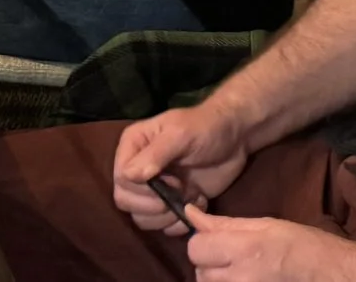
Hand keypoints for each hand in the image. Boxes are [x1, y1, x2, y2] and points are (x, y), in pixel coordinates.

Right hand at [113, 102, 253, 235]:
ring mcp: (155, 188)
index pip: (121, 178)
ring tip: (188, 202)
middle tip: (179, 194)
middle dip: (152, 206)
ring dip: (166, 218)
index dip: (143, 188)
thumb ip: (156, 154)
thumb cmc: (205, 129)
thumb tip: (130, 176)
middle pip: (125, 201)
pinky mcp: (173, 203)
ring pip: (142, 218)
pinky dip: (180, 224)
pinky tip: (197, 204)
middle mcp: (138, 168)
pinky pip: (164, 226)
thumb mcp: (180, 134)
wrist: (234, 137)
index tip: (172, 180)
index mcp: (133, 146)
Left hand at [177, 208, 355, 278]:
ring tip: (241, 271)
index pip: (195, 248)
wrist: (336, 276)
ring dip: (218, 279)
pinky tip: (248, 279)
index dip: (202, 242)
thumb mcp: (266, 225)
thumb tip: (190, 213)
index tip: (216, 240)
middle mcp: (241, 278)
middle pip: (200, 272)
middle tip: (230, 256)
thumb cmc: (306, 246)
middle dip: (209, 262)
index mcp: (243, 250)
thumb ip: (224, 224)